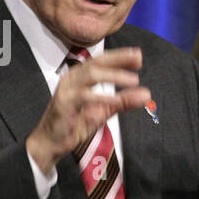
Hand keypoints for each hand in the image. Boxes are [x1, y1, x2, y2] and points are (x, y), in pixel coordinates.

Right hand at [25, 47, 150, 174]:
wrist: (51, 141)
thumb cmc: (76, 122)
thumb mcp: (104, 110)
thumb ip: (124, 102)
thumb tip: (146, 94)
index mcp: (82, 76)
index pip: (103, 61)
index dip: (120, 57)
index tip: (138, 56)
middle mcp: (73, 77)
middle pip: (98, 62)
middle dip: (119, 58)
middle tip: (138, 58)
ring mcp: (68, 89)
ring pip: (91, 74)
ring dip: (114, 76)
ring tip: (134, 80)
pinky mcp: (64, 103)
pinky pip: (85, 96)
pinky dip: (102, 97)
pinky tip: (117, 100)